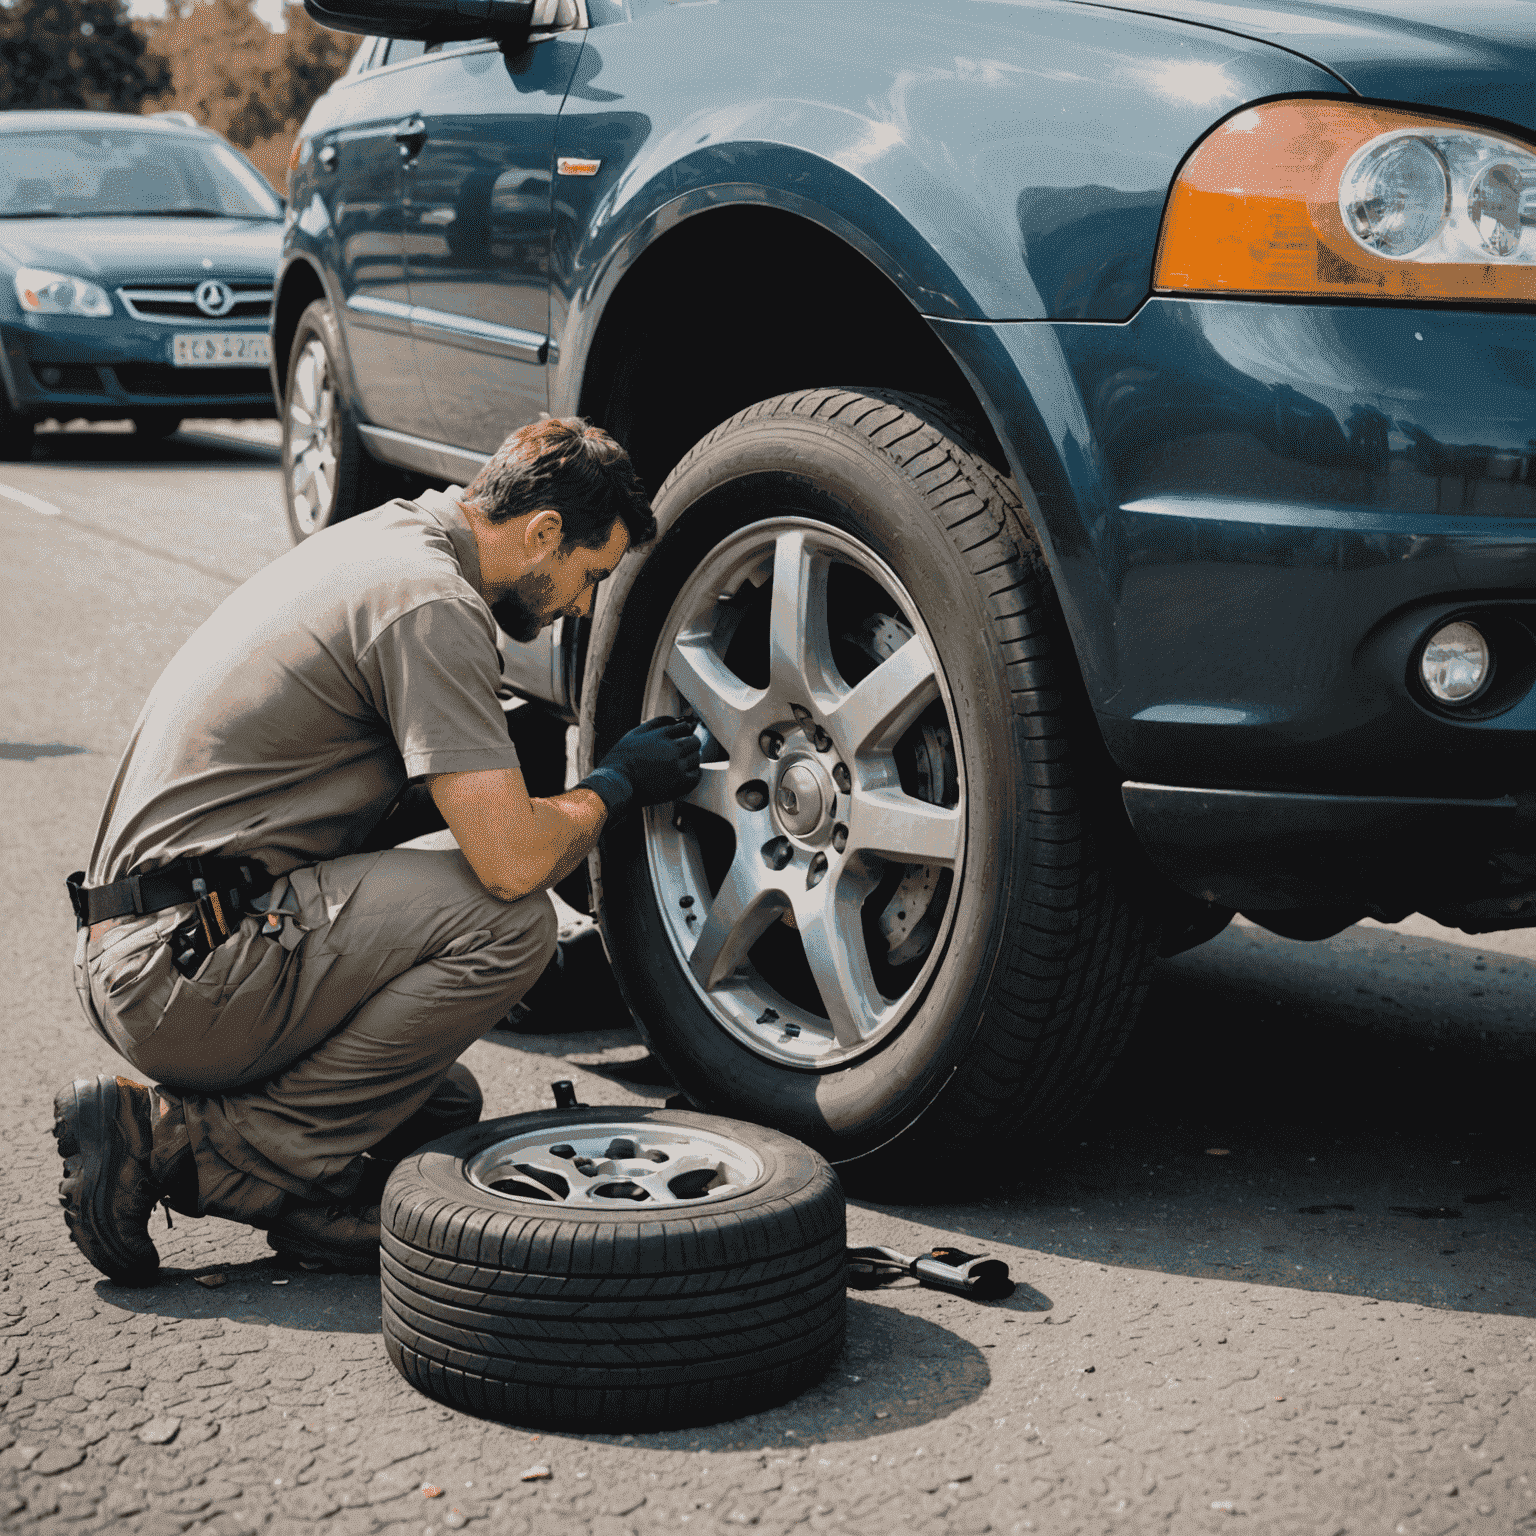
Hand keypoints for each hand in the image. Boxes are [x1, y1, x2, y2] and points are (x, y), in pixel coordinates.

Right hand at [579, 716, 701, 818]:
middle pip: (694, 741)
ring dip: (692, 759)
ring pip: (696, 758)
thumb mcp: (634, 734)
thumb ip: (654, 725)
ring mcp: (676, 766)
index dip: (684, 732)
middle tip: (686, 750)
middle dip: (691, 744)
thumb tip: (672, 720)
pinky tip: (686, 774)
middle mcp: (670, 749)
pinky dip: (694, 774)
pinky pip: (696, 776)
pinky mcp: (678, 783)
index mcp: (660, 735)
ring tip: (683, 764)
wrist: (616, 783)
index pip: (684, 727)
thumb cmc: (620, 760)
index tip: (683, 737)